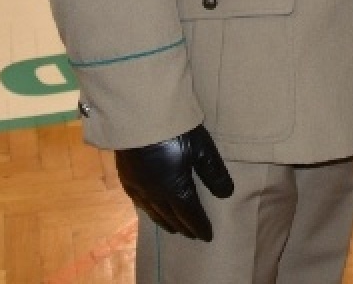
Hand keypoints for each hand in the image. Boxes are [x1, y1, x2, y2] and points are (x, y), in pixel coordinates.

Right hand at [114, 125, 234, 241]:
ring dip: (165, 222)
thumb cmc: (175, 130)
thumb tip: (226, 194)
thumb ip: (213, 172)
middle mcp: (155, 194)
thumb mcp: (201, 148)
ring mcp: (138, 187)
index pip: (190, 215)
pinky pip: (138, 202)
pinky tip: (149, 209)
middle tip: (192, 235)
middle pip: (171, 216)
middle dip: (184, 227)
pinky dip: (148, 210)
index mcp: (175, 189)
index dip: (199, 226)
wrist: (139, 117)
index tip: (207, 236)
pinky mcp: (126, 177)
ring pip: (154, 212)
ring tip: (173, 228)